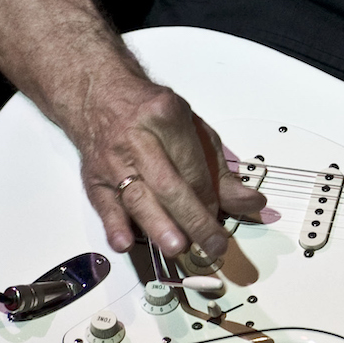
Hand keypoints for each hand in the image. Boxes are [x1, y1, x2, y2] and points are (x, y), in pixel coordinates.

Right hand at [73, 80, 266, 259]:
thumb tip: (250, 203)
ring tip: (177, 247)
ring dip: (158, 225)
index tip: (219, 218)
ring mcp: (112, 161)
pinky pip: (104, 205)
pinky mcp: (94, 178)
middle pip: (169, 185)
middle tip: (211, 245)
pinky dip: (114, 226)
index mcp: (165, 117)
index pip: (193, 168)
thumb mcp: (191, 128)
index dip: (209, 199)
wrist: (98, 95)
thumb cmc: (149, 113)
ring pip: (138, 198)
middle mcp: (137, 139)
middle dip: (193, 219)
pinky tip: (125, 243)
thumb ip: (219, 169)